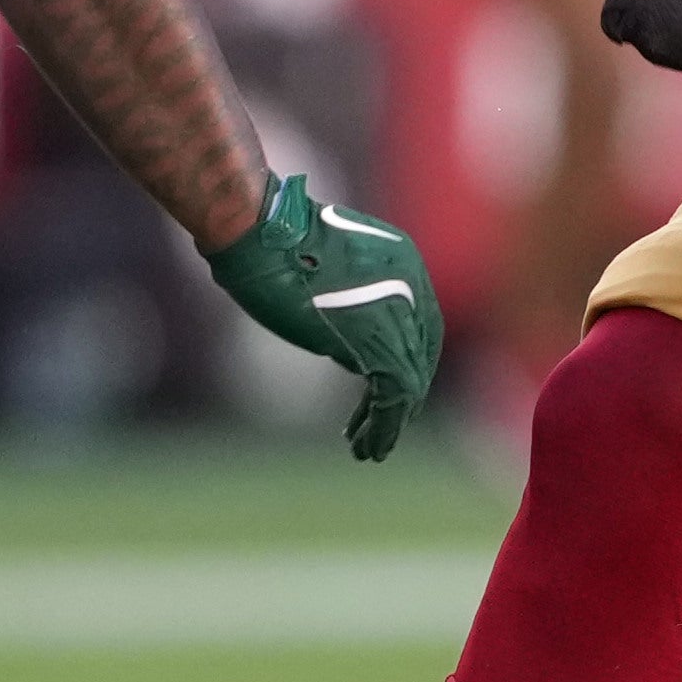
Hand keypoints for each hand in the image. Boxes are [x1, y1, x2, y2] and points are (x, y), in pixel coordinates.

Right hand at [203, 172, 441, 460]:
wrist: (260, 232)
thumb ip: (350, 304)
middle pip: (421, 350)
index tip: (383, 390)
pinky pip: (395, 394)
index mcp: (403, 261)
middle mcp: (411, 283)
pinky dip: (385, 426)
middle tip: (382, 426)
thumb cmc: (272, 242)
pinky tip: (368, 447)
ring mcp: (398, 311)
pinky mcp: (378, 339)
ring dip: (391, 421)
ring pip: (410, 380)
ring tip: (370, 449)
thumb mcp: (325, 270)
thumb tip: (351, 349)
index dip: (408, 359)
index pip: (421, 322)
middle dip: (404, 393)